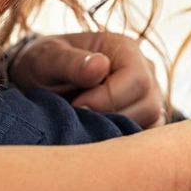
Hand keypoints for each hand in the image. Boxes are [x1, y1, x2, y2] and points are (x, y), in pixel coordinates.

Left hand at [8, 31, 166, 127]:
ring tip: (85, 123)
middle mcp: (146, 70)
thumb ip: (70, 62)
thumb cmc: (43, 64)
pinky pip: (146, 135)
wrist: (40, 80)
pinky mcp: (144, 118)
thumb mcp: (47, 58)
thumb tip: (100, 66)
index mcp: (126, 49)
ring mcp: (148, 95)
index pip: (138, 80)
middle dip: (110, 117)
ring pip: (151, 123)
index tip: (76, 106)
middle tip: (78, 118)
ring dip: (115, 130)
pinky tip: (96, 134)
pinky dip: (122, 141)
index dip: (108, 99)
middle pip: (149, 104)